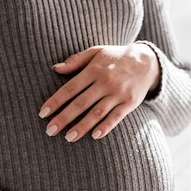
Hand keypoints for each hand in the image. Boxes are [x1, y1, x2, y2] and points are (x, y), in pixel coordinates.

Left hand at [38, 43, 160, 141]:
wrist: (147, 61)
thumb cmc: (115, 57)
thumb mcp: (96, 52)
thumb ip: (75, 61)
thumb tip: (55, 68)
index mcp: (94, 70)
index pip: (70, 88)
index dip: (56, 101)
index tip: (43, 113)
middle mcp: (105, 82)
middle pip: (81, 103)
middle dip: (64, 118)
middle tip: (49, 131)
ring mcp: (118, 93)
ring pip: (97, 112)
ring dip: (82, 126)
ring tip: (68, 138)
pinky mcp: (129, 103)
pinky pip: (116, 117)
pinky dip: (106, 127)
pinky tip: (95, 136)